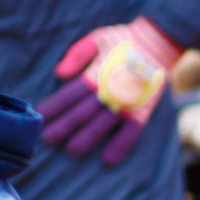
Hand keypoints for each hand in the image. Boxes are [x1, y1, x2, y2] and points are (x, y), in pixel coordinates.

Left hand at [39, 18, 180, 166]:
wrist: (159, 41)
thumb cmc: (123, 40)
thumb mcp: (97, 38)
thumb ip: (77, 55)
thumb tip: (59, 74)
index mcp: (96, 73)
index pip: (69, 94)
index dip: (54, 107)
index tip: (39, 118)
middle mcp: (109, 90)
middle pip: (82, 112)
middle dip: (63, 126)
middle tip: (46, 141)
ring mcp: (127, 101)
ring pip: (103, 123)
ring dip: (87, 138)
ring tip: (72, 152)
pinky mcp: (143, 109)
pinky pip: (132, 131)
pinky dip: (121, 145)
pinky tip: (108, 160)